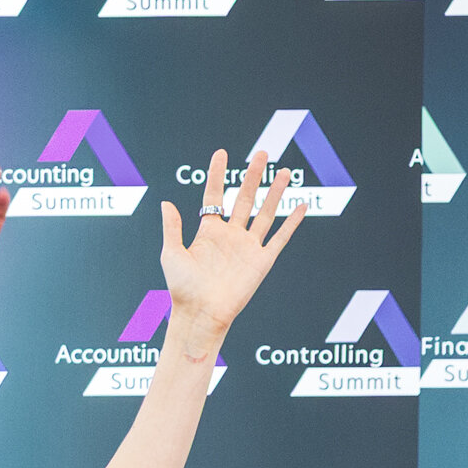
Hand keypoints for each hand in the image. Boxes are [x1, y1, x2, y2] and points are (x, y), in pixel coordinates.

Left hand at [158, 150, 304, 344]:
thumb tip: (165, 202)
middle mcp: (230, 236)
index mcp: (208, 232)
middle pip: (244, 198)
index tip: (221, 153)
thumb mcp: (172, 254)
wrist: (200, 314)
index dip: (217, 174)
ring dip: (275, 192)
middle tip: (261, 153)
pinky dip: (292, 222)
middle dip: (252, 176)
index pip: (214, 196)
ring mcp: (248, 247)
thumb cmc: (182, 289)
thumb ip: (172, 228)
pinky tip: (301, 206)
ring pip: (265, 213)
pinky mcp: (262, 260)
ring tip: (284, 171)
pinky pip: (281, 237)